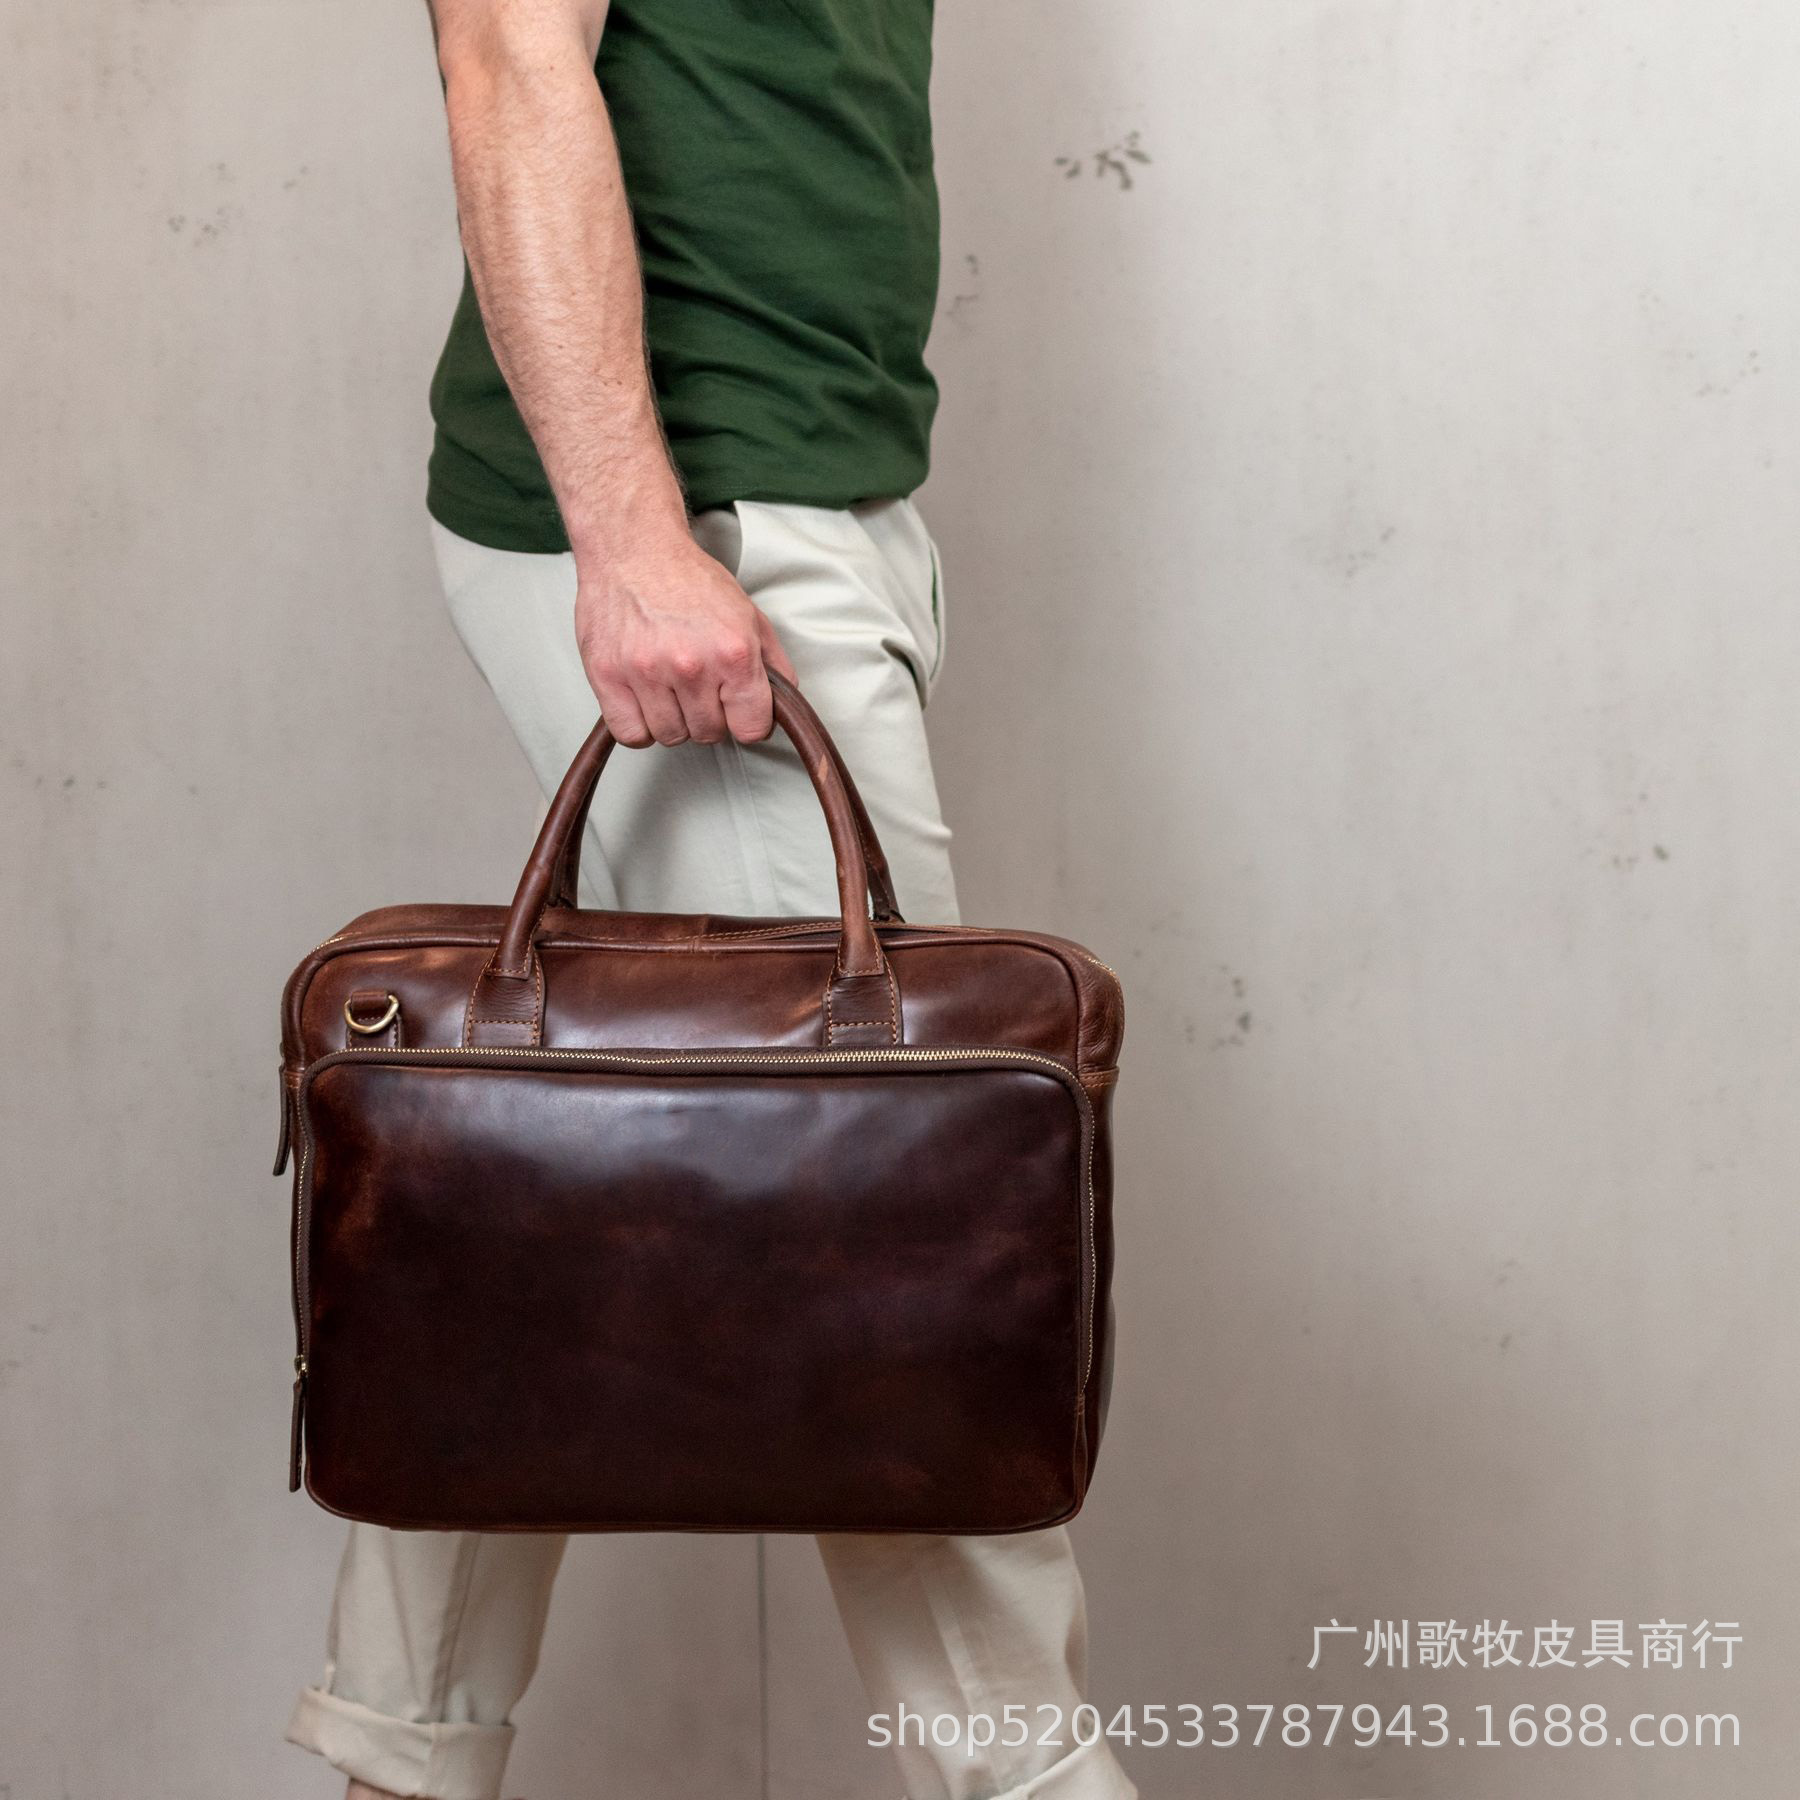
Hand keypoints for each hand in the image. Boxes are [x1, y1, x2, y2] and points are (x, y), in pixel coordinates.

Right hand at [574, 533, 796, 746]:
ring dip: (673, 719)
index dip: (746, 721)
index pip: (751, 728)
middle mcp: (691, 665)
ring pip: (670, 736)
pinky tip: (645, 701)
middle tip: (698, 686)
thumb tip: (782, 705)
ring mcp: (646, 672)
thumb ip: (772, 663)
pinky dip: (639, 726)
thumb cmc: (688, 580)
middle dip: (708, 716)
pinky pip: (631, 734)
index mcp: (733, 652)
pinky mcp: (608, 676)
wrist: (634, 550)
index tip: (736, 710)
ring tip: (669, 686)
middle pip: (709, 734)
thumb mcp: (748, 615)